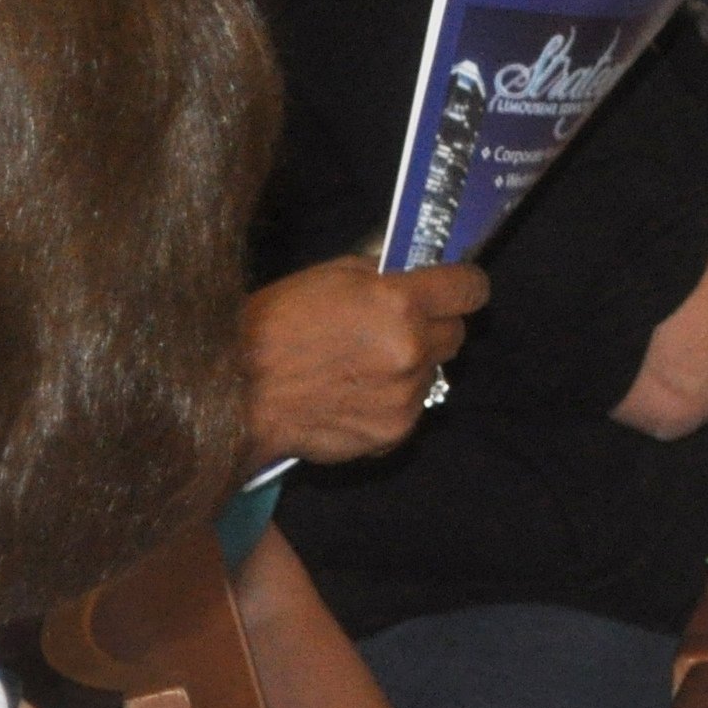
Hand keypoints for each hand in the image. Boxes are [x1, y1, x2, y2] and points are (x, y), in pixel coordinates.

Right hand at [239, 256, 486, 463]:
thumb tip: (416, 276)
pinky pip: (412, 408)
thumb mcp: (330, 276)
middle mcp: (411, 349)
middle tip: (397, 327)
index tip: (456, 288)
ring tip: (361, 365)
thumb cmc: (274, 328)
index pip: (470, 289)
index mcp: (399, 303)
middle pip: (457, 333)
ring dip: (411, 366)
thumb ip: (384, 277)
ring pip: (433, 372)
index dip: (464, 285)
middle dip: (434, 326)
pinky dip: (393, 400)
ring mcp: (406, 395)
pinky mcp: (394, 431)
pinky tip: (353, 394)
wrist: (237, 394)